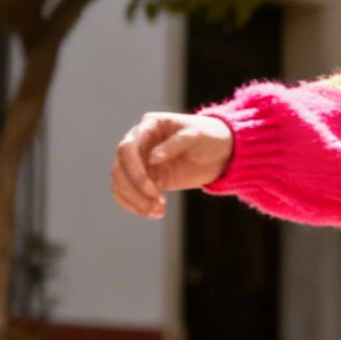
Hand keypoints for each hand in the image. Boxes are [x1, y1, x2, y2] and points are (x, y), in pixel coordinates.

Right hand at [111, 111, 233, 219]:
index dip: (135, 170)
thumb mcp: (196, 136)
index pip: (127, 148)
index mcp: (149, 126)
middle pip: (120, 167)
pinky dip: (136, 205)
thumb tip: (152, 159)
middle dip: (135, 189)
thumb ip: (174, 144)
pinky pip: (129, 193)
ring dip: (135, 200)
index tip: (153, 189)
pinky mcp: (146, 178)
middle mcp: (139, 142)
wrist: (220, 151)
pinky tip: (153, 213)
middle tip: (156, 204)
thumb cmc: (209, 136)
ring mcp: (141, 161)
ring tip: (158, 212)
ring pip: (121, 182)